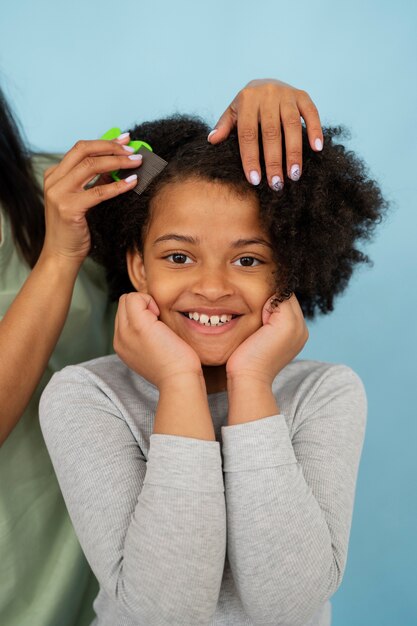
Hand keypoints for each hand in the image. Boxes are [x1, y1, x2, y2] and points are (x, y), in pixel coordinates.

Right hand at [41, 135, 141, 265]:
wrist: (61, 255)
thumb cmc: (74, 229)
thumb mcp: (83, 199)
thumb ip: (94, 181)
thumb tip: (116, 164)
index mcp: (55, 175)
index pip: (81, 148)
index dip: (105, 142)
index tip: (125, 140)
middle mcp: (54, 180)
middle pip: (84, 150)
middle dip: (111, 147)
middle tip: (133, 150)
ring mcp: (59, 193)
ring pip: (91, 165)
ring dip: (117, 162)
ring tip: (136, 162)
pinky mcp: (69, 208)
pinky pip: (98, 192)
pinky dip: (117, 185)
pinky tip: (132, 182)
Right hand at [114, 293, 201, 387]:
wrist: (179, 381)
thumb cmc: (175, 367)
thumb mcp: (152, 352)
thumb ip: (145, 337)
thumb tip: (153, 318)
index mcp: (122, 345)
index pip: (123, 315)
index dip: (141, 312)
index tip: (157, 327)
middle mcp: (119, 339)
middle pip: (122, 304)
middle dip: (142, 305)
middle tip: (159, 322)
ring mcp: (126, 332)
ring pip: (126, 299)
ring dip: (145, 303)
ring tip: (159, 320)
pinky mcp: (138, 325)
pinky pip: (134, 297)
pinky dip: (149, 300)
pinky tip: (160, 316)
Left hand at [209, 78, 321, 188]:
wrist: (265, 83)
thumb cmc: (247, 106)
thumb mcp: (233, 113)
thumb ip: (224, 126)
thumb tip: (212, 140)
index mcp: (247, 99)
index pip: (248, 133)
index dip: (250, 157)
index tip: (255, 180)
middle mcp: (267, 94)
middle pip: (270, 132)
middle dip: (273, 160)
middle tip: (276, 184)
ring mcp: (286, 94)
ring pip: (291, 125)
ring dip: (294, 152)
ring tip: (294, 175)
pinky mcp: (303, 95)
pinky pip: (311, 113)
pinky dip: (315, 130)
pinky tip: (317, 149)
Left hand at [226, 294, 307, 385]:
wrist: (249, 378)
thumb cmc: (248, 362)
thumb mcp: (262, 338)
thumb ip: (268, 322)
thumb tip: (262, 304)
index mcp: (298, 334)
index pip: (288, 305)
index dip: (272, 303)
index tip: (257, 312)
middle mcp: (302, 329)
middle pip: (288, 298)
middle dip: (271, 298)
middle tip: (256, 312)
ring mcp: (297, 326)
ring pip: (284, 296)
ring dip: (268, 299)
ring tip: (257, 316)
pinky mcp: (287, 323)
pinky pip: (279, 297)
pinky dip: (266, 302)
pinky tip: (258, 316)